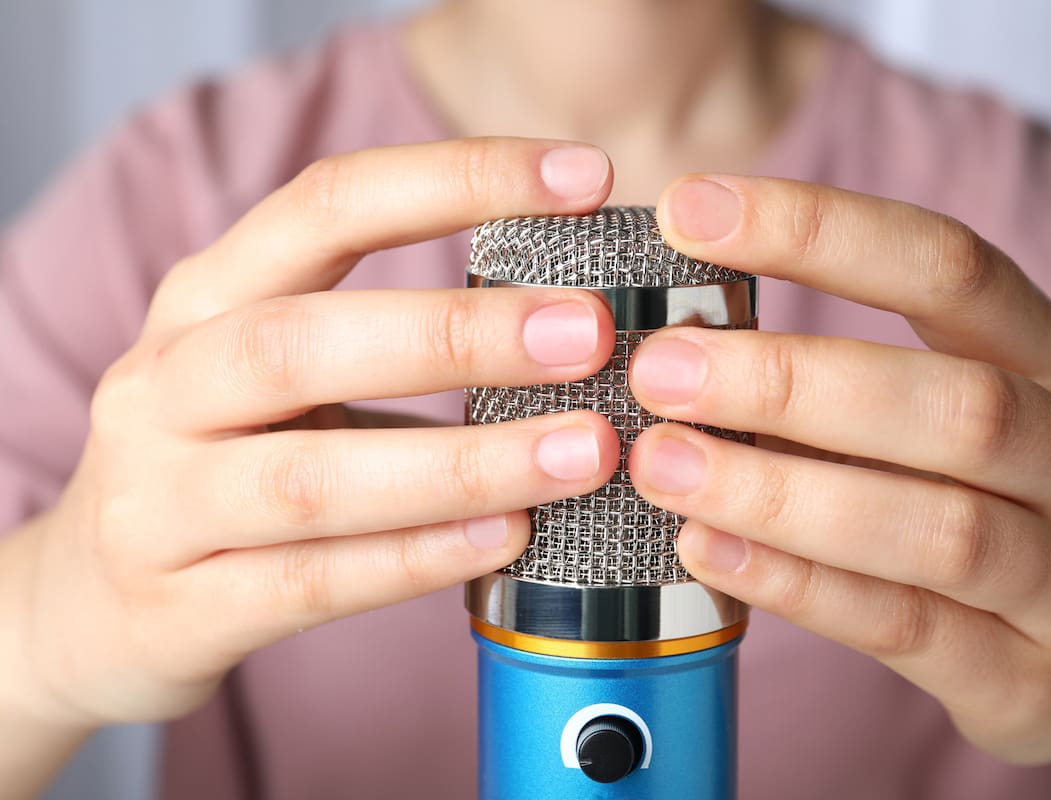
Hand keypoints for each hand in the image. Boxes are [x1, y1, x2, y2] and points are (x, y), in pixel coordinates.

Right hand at [0, 138, 622, 730]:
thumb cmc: (220, 465)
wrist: (89, 605)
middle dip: (459, 333)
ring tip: (580, 452)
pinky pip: (310, 582)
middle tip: (587, 333)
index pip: (327, 205)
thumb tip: (567, 323)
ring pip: (310, 478)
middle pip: (303, 339)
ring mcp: (161, 500)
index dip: (455, 178)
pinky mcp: (181, 605)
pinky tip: (504, 537)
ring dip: (459, 462)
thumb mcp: (272, 374)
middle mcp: (168, 384)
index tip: (581, 179)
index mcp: (206, 299)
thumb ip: (383, 338)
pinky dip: (414, 559)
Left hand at [628, 176, 1050, 792]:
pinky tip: (707, 551)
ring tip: (664, 466)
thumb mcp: (938, 410)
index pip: (946, 265)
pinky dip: (800, 586)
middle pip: (953, 402)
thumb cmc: (980, 498)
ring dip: (783, 494)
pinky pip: (907, 625)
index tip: (691, 210)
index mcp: (1045, 355)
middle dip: (791, 381)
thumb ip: (832, 377)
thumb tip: (672, 338)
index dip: (819, 229)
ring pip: (937, 526)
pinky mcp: (1024, 670)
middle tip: (660, 368)